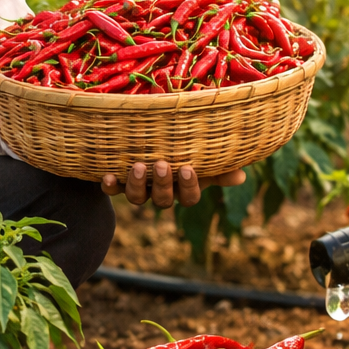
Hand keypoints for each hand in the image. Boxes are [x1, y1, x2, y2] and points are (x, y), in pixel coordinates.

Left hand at [101, 161, 245, 207]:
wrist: (139, 148)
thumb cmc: (178, 152)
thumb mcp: (199, 158)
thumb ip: (219, 167)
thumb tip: (241, 175)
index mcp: (181, 188)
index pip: (189, 198)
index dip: (189, 187)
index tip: (188, 168)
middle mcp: (159, 193)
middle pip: (162, 200)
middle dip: (162, 184)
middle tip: (162, 165)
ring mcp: (137, 189)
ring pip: (137, 198)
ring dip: (137, 184)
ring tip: (138, 166)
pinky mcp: (116, 183)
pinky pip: (112, 191)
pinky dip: (109, 186)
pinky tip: (107, 176)